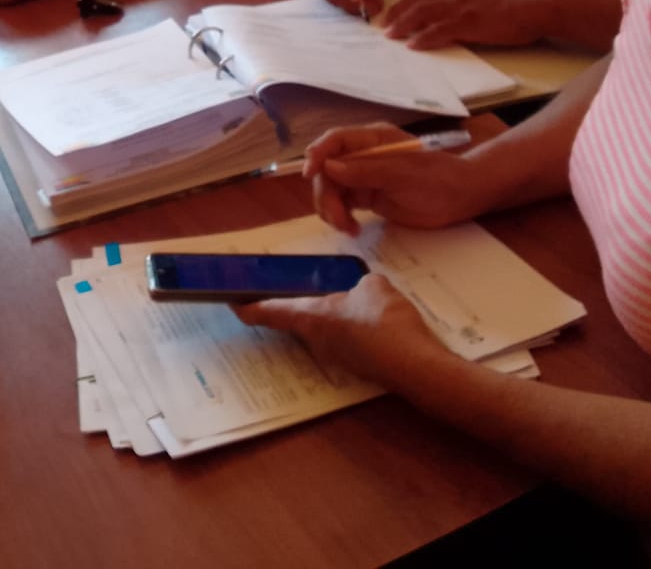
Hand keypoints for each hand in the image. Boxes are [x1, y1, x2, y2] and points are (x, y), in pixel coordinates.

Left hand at [234, 274, 450, 386]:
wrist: (416, 366)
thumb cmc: (386, 323)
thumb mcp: (375, 287)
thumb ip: (361, 283)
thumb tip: (363, 289)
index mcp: (313, 318)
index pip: (270, 312)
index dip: (249, 307)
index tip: (234, 303)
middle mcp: (317, 341)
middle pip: (298, 322)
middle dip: (301, 306)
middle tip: (307, 288)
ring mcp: (338, 358)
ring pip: (325, 332)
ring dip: (332, 318)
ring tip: (353, 300)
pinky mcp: (359, 366)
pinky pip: (348, 342)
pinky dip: (353, 330)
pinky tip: (374, 321)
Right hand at [303, 122, 486, 235]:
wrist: (461, 198)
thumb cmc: (438, 179)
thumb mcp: (402, 174)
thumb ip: (365, 171)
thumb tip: (329, 167)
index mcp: (372, 139)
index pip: (336, 140)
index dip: (318, 154)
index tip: (310, 174)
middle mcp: (362, 155)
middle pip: (327, 170)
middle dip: (326, 194)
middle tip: (338, 218)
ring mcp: (363, 176)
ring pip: (331, 189)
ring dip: (331, 209)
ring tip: (347, 227)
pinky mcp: (366, 196)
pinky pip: (341, 204)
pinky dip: (340, 217)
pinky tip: (352, 227)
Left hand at [381, 0, 549, 48]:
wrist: (540, 3)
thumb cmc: (522, 0)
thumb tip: (462, 6)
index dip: (408, 2)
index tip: (396, 10)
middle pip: (417, 0)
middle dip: (398, 12)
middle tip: (384, 25)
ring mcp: (460, 7)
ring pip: (422, 13)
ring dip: (403, 24)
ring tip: (390, 35)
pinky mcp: (468, 23)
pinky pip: (438, 31)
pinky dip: (423, 38)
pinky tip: (413, 45)